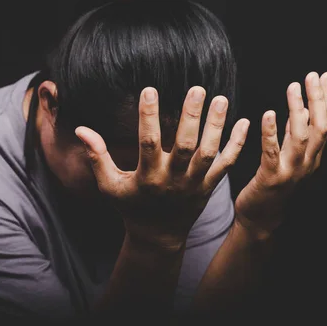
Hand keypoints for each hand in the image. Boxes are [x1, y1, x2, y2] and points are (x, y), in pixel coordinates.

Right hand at [75, 87, 249, 251]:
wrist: (158, 237)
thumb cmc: (131, 207)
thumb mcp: (110, 186)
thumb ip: (97, 157)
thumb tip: (81, 129)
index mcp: (148, 177)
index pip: (149, 142)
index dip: (149, 116)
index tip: (150, 89)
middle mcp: (173, 180)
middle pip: (185, 146)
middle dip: (192, 117)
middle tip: (197, 89)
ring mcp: (194, 184)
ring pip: (209, 153)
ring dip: (216, 126)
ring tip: (220, 99)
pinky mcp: (209, 186)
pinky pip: (227, 164)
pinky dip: (237, 145)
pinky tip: (245, 122)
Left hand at [234, 72, 326, 238]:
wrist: (261, 217)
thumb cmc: (273, 183)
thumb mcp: (288, 154)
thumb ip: (294, 133)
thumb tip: (301, 108)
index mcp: (314, 156)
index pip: (325, 123)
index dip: (326, 99)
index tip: (324, 76)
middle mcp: (308, 163)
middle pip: (320, 127)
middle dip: (318, 99)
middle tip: (312, 76)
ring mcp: (291, 172)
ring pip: (301, 137)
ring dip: (297, 110)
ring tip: (293, 87)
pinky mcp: (272, 178)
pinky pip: (272, 152)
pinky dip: (271, 132)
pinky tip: (268, 114)